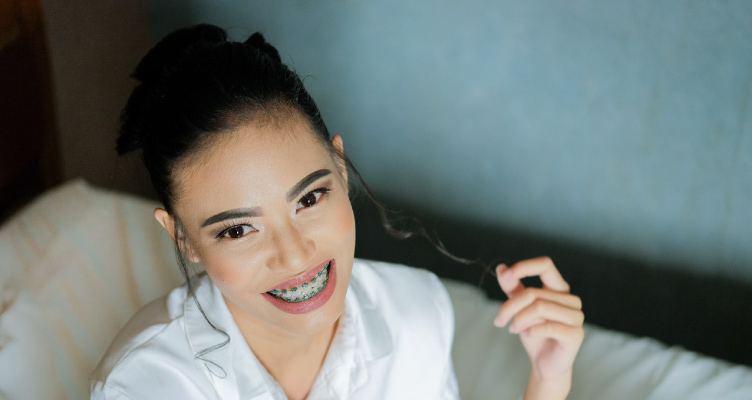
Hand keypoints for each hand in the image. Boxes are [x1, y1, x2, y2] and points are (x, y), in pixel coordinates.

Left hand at [493, 257, 583, 398]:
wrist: (544, 364)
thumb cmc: (534, 334)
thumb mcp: (519, 308)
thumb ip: (512, 287)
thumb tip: (501, 268)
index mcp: (559, 288)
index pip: (545, 265)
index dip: (524, 267)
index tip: (505, 276)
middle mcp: (571, 300)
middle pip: (534, 292)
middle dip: (510, 306)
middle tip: (499, 320)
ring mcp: (576, 317)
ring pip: (540, 307)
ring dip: (519, 319)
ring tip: (512, 328)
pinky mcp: (576, 335)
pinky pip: (549, 326)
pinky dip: (532, 330)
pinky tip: (526, 334)